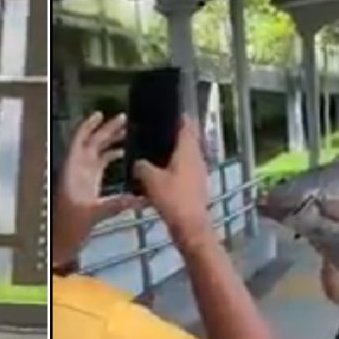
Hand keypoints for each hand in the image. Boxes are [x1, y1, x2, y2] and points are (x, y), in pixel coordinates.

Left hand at [52, 112, 142, 268]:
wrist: (61, 243)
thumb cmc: (70, 227)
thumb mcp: (93, 215)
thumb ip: (116, 204)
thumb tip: (140, 198)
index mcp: (73, 172)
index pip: (80, 142)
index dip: (89, 127)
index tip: (101, 114)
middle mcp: (77, 171)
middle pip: (92, 144)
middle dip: (106, 131)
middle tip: (125, 119)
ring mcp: (83, 178)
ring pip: (97, 153)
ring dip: (110, 142)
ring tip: (128, 132)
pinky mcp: (90, 186)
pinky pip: (100, 166)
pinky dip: (111, 158)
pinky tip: (124, 154)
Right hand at [133, 118, 212, 250]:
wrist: (190, 226)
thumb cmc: (172, 198)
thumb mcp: (150, 180)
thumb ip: (142, 167)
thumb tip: (138, 163)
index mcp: (188, 151)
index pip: (188, 127)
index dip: (181, 118)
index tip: (172, 112)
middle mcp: (197, 159)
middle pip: (189, 142)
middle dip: (177, 137)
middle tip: (160, 134)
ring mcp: (200, 174)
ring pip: (188, 158)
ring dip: (176, 155)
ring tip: (158, 155)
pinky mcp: (198, 188)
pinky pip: (186, 173)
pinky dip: (177, 171)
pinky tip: (164, 177)